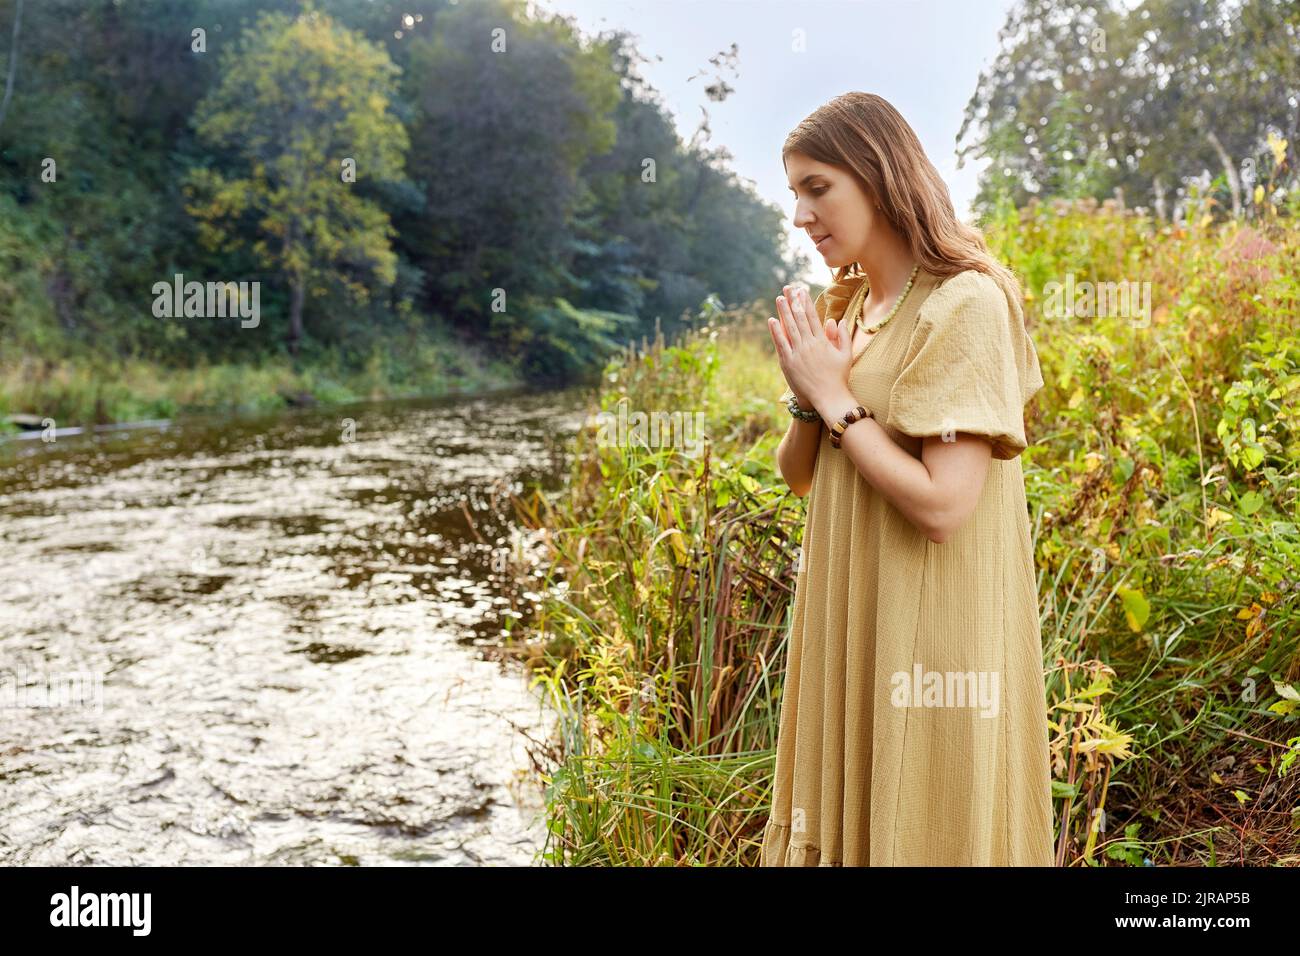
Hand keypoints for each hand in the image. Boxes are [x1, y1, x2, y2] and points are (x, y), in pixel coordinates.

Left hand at [767, 284, 852, 411]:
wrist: (829, 397)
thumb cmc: (839, 377)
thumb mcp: (845, 355)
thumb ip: (842, 336)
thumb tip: (837, 320)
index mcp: (823, 341)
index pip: (813, 317)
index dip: (806, 302)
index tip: (802, 290)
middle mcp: (809, 345)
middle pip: (800, 318)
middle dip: (793, 302)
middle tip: (788, 288)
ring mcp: (798, 354)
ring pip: (790, 328)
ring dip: (783, 312)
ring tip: (779, 298)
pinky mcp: (789, 363)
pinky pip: (781, 344)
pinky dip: (776, 332)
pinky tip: (771, 320)